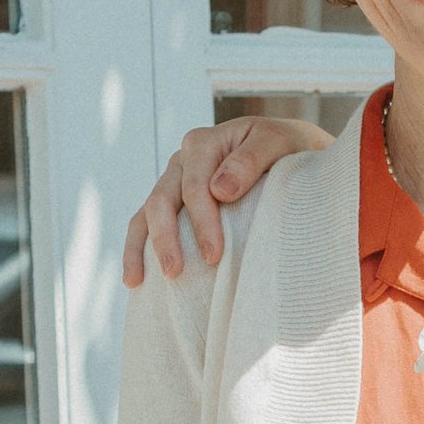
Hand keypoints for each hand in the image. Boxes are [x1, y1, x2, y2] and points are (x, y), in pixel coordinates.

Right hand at [121, 112, 329, 285]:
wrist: (288, 152)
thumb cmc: (286, 149)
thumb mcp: (277, 143)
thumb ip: (250, 160)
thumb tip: (219, 189)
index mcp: (203, 143)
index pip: (194, 186)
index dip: (202, 221)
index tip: (214, 255)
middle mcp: (182, 161)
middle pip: (162, 200)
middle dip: (166, 238)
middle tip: (175, 272)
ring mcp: (174, 182)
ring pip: (146, 213)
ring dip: (141, 247)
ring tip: (138, 281)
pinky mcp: (174, 203)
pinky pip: (146, 223)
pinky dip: (138, 248)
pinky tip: (136, 279)